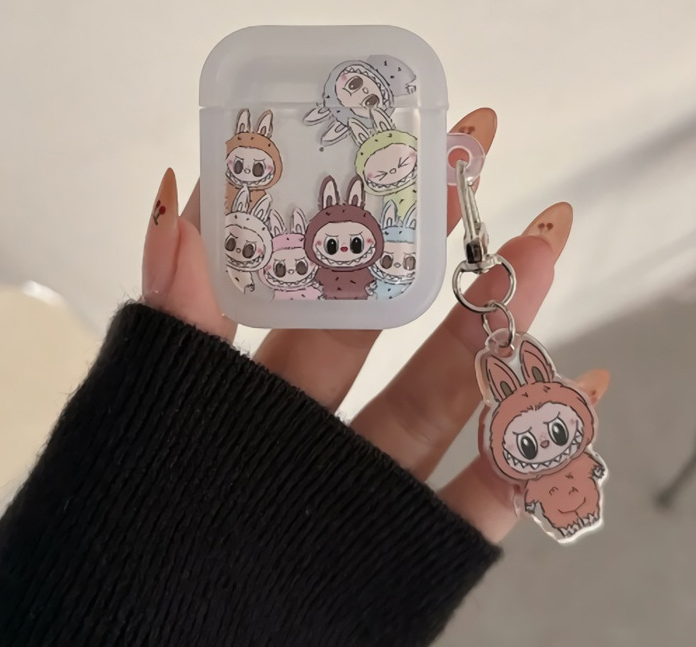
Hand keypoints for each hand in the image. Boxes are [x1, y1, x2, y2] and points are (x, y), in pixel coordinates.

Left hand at [141, 108, 607, 542]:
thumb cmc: (121, 539)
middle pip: (389, 328)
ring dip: (500, 323)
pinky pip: (484, 500)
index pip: (305, 282)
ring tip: (543, 248)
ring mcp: (357, 488)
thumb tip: (175, 190)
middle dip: (439, 242)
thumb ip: (172, 302)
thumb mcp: (144, 398)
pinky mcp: (401, 552)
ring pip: (445, 397)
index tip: (386, 142)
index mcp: (242, 389)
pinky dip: (533, 450)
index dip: (350, 211)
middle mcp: (306, 430)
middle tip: (475, 157)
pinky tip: (575, 387)